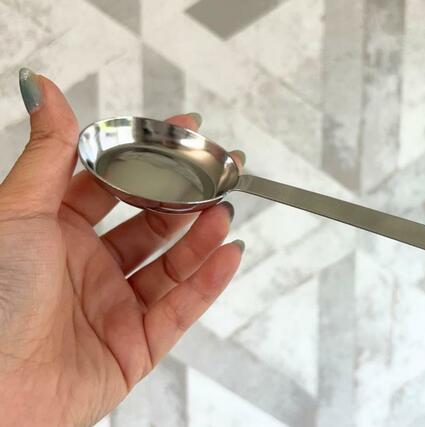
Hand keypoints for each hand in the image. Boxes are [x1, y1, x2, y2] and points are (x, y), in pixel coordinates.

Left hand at [0, 68, 244, 425]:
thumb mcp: (18, 212)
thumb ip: (48, 151)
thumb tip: (43, 87)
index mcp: (55, 232)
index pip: (114, 183)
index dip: (149, 155)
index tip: (183, 130)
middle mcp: (87, 266)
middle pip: (152, 222)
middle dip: (188, 194)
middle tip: (220, 169)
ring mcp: (114, 306)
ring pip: (172, 264)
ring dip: (202, 235)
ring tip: (225, 209)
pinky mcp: (135, 346)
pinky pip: (182, 308)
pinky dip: (209, 281)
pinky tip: (228, 253)